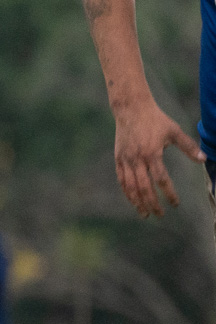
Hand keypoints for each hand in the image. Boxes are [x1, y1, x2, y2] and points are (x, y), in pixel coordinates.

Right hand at [112, 99, 205, 216]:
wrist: (131, 109)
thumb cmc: (155, 119)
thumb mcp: (174, 130)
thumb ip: (188, 146)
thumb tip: (204, 159)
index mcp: (152, 153)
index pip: (161, 179)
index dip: (168, 193)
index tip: (175, 204)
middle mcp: (137, 159)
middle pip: (144, 187)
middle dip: (152, 203)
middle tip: (159, 214)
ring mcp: (126, 159)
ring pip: (130, 186)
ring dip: (137, 201)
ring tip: (144, 213)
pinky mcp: (118, 158)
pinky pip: (121, 179)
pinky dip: (126, 191)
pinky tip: (132, 199)